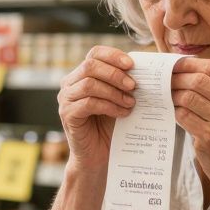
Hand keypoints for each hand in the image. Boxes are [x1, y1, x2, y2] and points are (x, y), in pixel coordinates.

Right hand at [57, 46, 135, 168]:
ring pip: (90, 83)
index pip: (94, 53)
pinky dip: (109, 106)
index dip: (113, 55)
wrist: (99, 156)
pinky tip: (122, 113)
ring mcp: (66, 99)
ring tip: (131, 102)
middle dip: (115, 74)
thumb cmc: (110, 126)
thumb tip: (143, 67)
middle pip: (90, 65)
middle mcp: (69, 84)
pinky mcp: (67, 114)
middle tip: (134, 86)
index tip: (132, 65)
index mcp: (81, 75)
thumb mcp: (118, 99)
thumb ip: (124, 82)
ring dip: (114, 92)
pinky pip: (89, 103)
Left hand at [170, 58, 209, 188]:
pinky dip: (176, 111)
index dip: (191, 63)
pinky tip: (174, 112)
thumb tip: (185, 68)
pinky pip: (184, 116)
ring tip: (168, 96)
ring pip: (189, 97)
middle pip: (200, 80)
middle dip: (178, 78)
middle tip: (166, 80)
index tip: (176, 64)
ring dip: (174, 94)